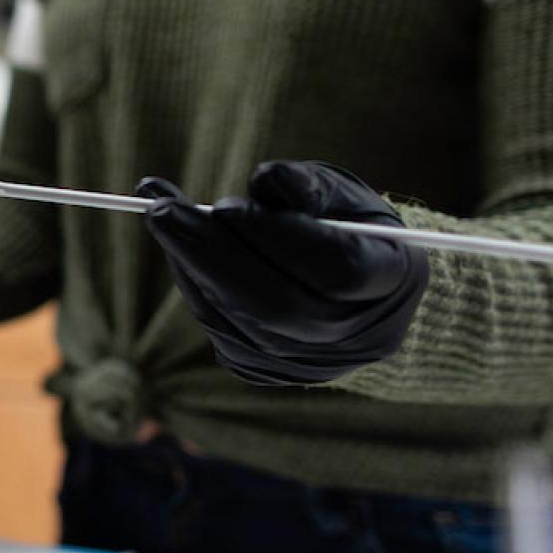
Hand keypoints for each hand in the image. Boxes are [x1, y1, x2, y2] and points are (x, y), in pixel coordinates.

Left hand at [137, 161, 428, 385]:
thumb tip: (264, 180)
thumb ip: (307, 185)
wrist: (352, 288)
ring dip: (192, 265)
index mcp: (391, 281)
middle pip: (278, 305)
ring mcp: (310, 363)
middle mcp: (355, 336)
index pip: (336, 268)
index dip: (277, 237)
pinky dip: (194, 284)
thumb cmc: (347, 226)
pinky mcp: (266, 372)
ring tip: (165, 214)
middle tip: (162, 209)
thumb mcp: (341, 193)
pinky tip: (180, 246)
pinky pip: (221, 329)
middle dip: (212, 254)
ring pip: (240, 320)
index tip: (225, 205)